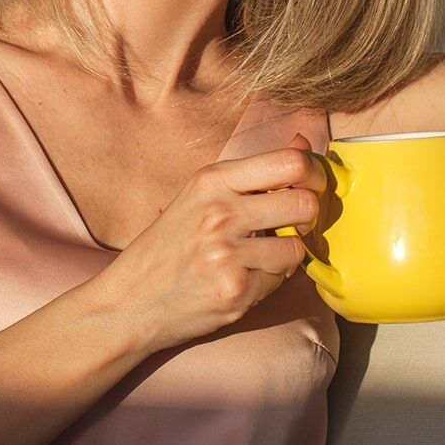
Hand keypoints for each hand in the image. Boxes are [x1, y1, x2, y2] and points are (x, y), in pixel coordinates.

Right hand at [101, 132, 332, 352]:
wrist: (129, 302)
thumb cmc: (168, 247)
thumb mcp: (201, 196)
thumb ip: (253, 172)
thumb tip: (303, 142)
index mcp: (212, 180)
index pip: (290, 163)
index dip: (314, 174)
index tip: (311, 186)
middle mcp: (219, 213)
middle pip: (304, 204)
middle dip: (307, 217)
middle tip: (292, 225)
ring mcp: (226, 254)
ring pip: (296, 248)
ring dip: (284, 255)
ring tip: (256, 257)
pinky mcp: (235, 290)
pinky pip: (279, 280)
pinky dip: (267, 282)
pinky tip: (240, 279)